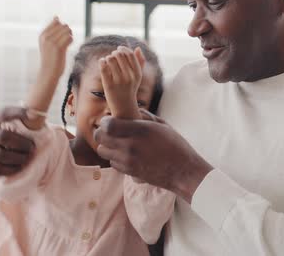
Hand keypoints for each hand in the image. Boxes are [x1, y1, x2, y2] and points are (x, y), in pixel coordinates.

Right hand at [0, 107, 35, 177]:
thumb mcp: (19, 126)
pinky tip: (19, 166)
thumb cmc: (14, 138)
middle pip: (3, 136)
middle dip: (21, 143)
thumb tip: (38, 115)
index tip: (34, 115)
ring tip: (26, 157)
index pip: (4, 113)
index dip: (18, 113)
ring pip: (1, 155)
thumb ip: (27, 120)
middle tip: (32, 147)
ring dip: (18, 158)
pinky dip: (11, 169)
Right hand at [38, 17, 72, 77]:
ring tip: (66, 43)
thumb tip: (56, 16)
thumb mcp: (48, 42)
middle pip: (63, 25)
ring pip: (67, 30)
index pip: (56, 22)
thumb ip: (52, 30)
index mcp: (42, 35)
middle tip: (65, 40)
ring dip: (70, 35)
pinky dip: (71, 40)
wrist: (48, 72)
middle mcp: (46, 37)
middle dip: (67, 31)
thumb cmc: (50, 57)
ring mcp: (52, 42)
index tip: (60, 36)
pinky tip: (67, 46)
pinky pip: (69, 37)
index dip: (62, 27)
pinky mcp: (59, 48)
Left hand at [93, 111, 213, 202]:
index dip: (105, 121)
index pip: (107, 125)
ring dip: (107, 146)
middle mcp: (130, 146)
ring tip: (118, 143)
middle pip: (100, 138)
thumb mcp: (162, 125)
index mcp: (140, 130)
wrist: (183, 172)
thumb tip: (132, 110)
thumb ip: (144, 116)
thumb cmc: (176, 146)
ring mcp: (128, 161)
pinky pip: (112, 163)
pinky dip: (115, 158)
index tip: (111, 120)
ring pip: (103, 151)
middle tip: (111, 131)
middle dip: (102, 132)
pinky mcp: (129, 172)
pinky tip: (126, 155)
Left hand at [99, 46, 144, 118]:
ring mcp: (119, 81)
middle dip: (114, 53)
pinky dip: (101, 61)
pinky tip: (102, 62)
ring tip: (107, 62)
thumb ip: (140, 62)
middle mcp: (129, 76)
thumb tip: (138, 48)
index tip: (118, 49)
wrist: (124, 106)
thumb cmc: (130, 89)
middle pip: (119, 55)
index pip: (129, 54)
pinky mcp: (109, 84)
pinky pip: (103, 66)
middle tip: (112, 57)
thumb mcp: (137, 77)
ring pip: (110, 59)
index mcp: (137, 73)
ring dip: (107, 58)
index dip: (123, 48)